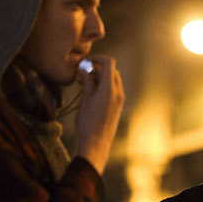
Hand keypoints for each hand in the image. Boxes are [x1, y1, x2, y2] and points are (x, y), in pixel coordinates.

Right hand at [76, 55, 123, 173]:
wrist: (97, 143)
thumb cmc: (88, 122)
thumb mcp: (85, 99)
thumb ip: (87, 82)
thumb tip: (84, 68)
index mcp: (110, 89)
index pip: (109, 63)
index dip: (98, 58)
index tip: (86, 61)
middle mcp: (118, 92)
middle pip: (111, 71)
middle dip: (97, 68)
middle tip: (82, 73)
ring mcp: (120, 100)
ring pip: (112, 80)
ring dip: (99, 78)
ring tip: (83, 83)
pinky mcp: (118, 106)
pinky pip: (113, 90)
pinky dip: (103, 86)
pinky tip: (91, 92)